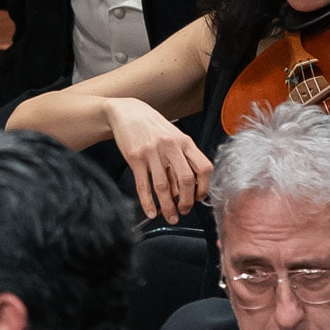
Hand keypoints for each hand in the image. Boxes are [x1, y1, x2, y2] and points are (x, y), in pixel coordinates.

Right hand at [107, 99, 215, 222]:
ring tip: (169, 217)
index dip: (204, 187)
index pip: (203, 168)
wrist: (126, 112)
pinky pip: (143, 185)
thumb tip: (186, 187)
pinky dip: (147, 202)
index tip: (199, 198)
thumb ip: (182, 157)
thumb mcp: (173, 136)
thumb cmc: (152, 126)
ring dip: (167, 207)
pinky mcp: (135, 158)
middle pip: (186, 180)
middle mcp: (170, 146)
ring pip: (163, 186)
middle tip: (183, 211)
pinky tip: (150, 212)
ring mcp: (152, 152)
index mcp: (184, 141)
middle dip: (186, 201)